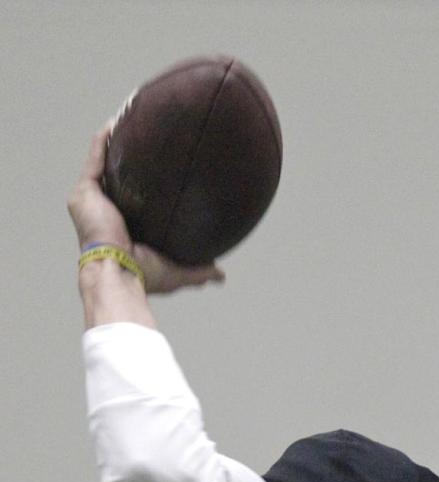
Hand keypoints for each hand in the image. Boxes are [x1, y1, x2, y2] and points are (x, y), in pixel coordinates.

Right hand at [68, 126, 223, 293]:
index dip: (146, 184)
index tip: (164, 167)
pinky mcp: (84, 191)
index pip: (134, 199)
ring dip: (117, 140)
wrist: (119, 273)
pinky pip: (95, 157)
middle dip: (130, 157)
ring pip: (104, 162)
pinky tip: (118, 119)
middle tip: (151, 137)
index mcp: (123, 227)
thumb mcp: (177, 271)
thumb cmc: (144, 276)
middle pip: (119, 177)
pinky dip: (105, 139)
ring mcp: (93, 200)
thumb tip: (221, 274)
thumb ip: (199, 270)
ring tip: (132, 115)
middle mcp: (105, 211)